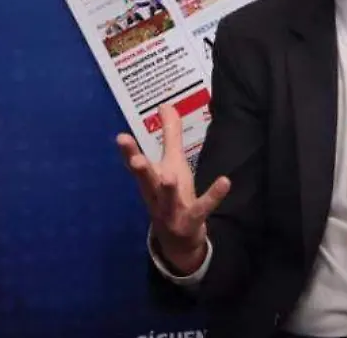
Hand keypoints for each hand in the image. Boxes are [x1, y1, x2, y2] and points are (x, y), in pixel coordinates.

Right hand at [117, 104, 230, 275]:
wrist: (178, 241)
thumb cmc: (172, 194)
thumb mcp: (172, 163)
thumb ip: (169, 134)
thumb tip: (164, 104)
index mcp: (150, 180)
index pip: (136, 164)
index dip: (128, 151)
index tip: (121, 137)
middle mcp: (156, 195)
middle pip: (146, 182)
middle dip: (140, 170)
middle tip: (136, 160)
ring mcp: (172, 211)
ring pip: (167, 200)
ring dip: (167, 190)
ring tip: (169, 177)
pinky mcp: (191, 220)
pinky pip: (202, 208)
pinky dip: (213, 196)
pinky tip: (225, 181)